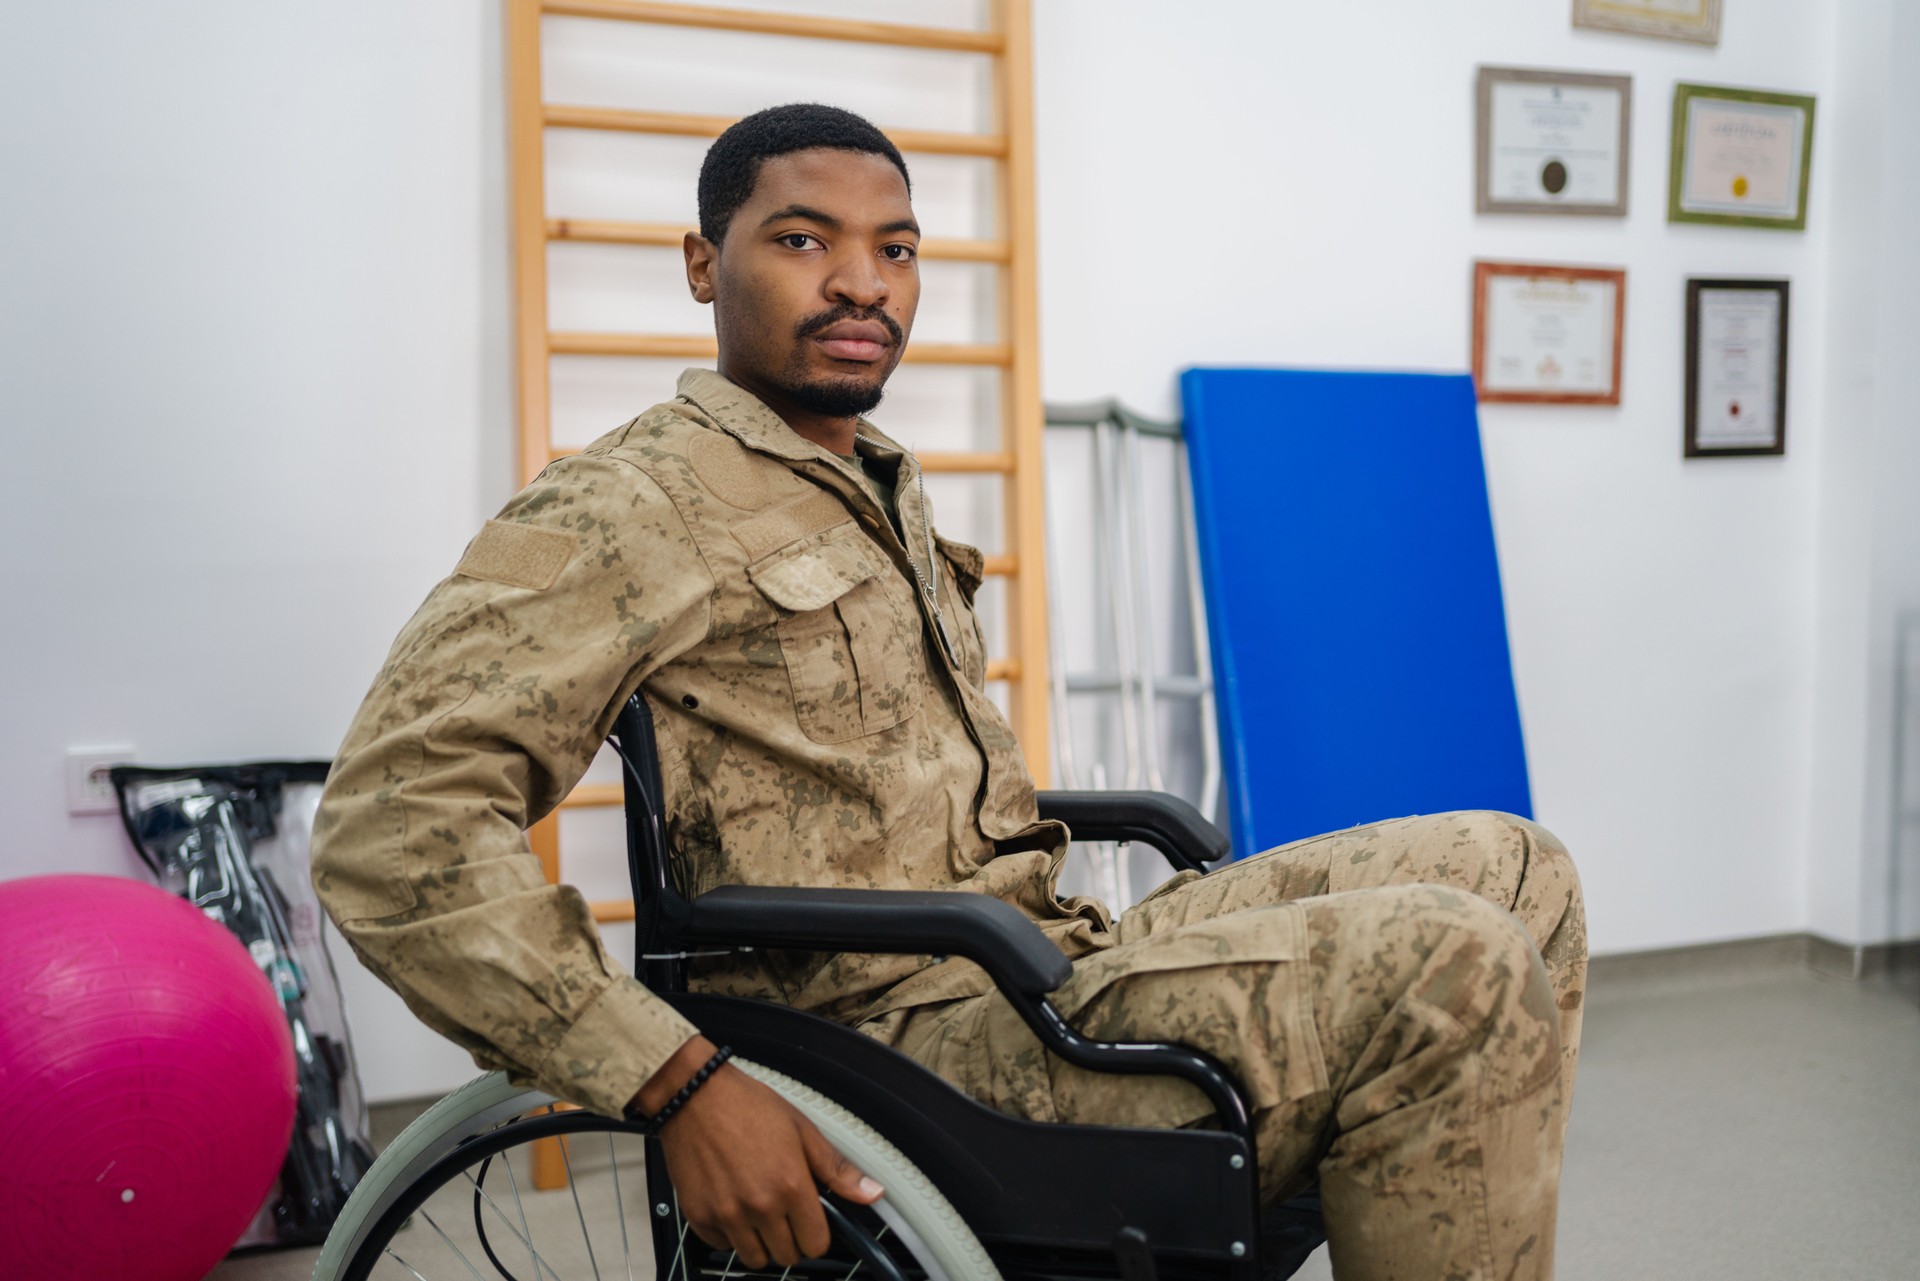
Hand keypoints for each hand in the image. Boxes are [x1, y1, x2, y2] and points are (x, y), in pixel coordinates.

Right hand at [635, 1037, 882, 1268]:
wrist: (695, 1095)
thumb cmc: (746, 1106)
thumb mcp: (802, 1130)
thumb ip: (837, 1169)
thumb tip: (872, 1193)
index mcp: (790, 1186)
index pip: (816, 1244)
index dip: (817, 1233)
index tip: (810, 1220)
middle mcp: (759, 1206)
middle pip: (787, 1256)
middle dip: (791, 1239)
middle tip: (785, 1213)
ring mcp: (727, 1215)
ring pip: (755, 1259)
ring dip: (761, 1242)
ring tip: (759, 1212)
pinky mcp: (699, 1216)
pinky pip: (721, 1246)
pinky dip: (729, 1235)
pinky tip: (733, 1207)